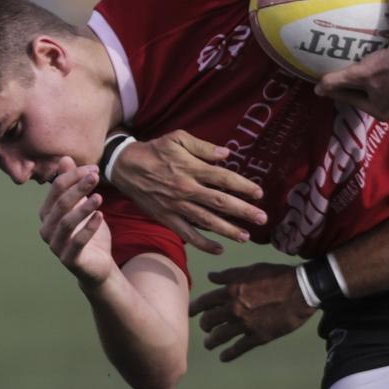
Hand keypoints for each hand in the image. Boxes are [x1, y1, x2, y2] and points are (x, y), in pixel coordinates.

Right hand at [38, 157, 115, 285]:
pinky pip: (77, 242)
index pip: (56, 189)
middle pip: (60, 204)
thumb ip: (72, 185)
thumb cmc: (88, 233)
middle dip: (78, 188)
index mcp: (47, 214)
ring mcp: (56, 246)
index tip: (93, 168)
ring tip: (99, 197)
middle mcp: (47, 229)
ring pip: (66, 222)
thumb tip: (65, 158)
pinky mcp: (69, 259)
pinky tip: (101, 216)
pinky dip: (89, 228)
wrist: (98, 265)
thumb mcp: (82, 205)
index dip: (74, 176)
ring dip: (83, 208)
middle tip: (96, 176)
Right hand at [110, 131, 265, 255]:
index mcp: (191, 168)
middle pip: (220, 202)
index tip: (259, 193)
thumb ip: (203, 147)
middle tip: (263, 218)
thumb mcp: (177, 138)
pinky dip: (203, 244)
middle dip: (243, 211)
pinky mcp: (166, 218)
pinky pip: (187, 234)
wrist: (125, 166)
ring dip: (228, 230)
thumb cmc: (155, 150)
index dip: (243, 186)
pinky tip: (219, 249)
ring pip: (206, 221)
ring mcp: (176, 206)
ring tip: (246, 236)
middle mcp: (186, 189)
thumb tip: (226, 154)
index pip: (223, 178)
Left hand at [189, 262, 313, 362]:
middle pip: (208, 321)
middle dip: (204, 325)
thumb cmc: (278, 275)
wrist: (301, 290)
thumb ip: (229, 275)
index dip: (194, 308)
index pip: (204, 302)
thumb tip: (211, 276)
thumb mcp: (251, 270)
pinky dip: (228, 354)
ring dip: (211, 342)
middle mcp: (233, 309)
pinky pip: (238, 349)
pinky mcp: (258, 337)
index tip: (189, 313)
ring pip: (219, 337)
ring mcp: (245, 325)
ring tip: (209, 344)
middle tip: (205, 327)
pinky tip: (223, 357)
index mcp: (230, 291)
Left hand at [316, 38, 388, 118]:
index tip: (333, 84)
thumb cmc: (384, 68)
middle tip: (357, 75)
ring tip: (376, 70)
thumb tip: (317, 90)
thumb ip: (335, 82)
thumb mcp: (356, 75)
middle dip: (365, 88)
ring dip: (384, 83)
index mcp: (382, 112)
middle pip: (375, 97)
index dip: (342, 90)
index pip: (354, 99)